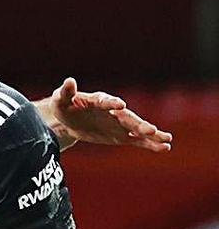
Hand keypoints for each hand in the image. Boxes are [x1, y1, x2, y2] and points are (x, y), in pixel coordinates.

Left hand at [50, 77, 171, 152]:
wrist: (69, 119)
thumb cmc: (64, 106)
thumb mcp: (60, 99)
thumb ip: (66, 91)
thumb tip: (69, 80)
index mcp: (99, 100)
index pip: (107, 101)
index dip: (113, 103)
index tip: (121, 104)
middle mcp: (114, 111)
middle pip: (128, 118)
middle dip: (139, 124)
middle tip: (151, 130)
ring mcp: (119, 124)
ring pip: (137, 129)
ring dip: (151, 134)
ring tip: (167, 139)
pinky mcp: (121, 136)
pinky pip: (138, 141)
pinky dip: (150, 144)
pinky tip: (164, 147)